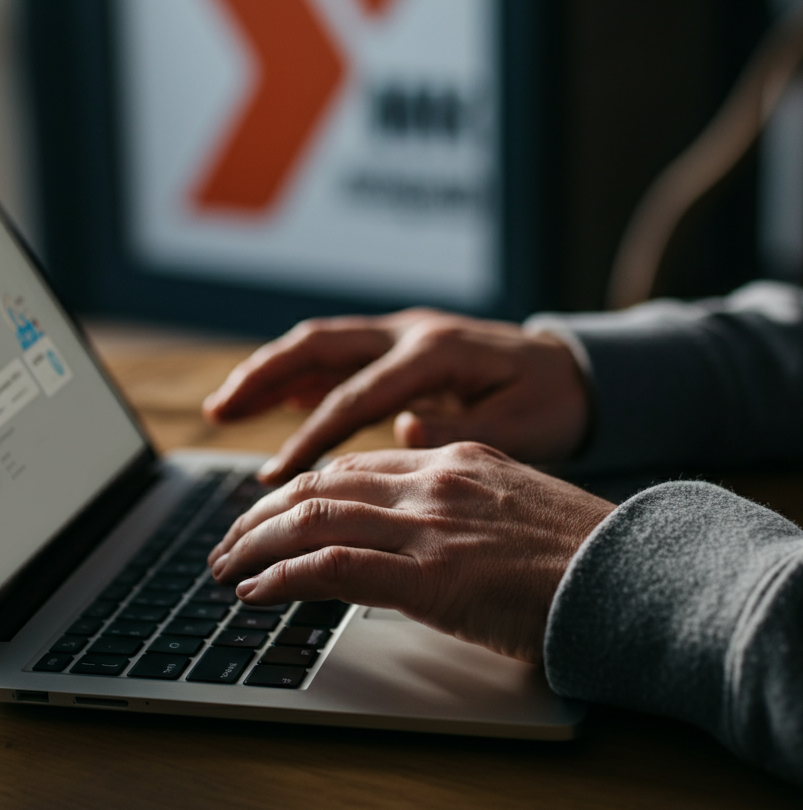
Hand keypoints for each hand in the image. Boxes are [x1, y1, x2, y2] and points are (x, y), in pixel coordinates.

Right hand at [203, 310, 588, 484]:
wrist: (577, 370)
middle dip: (265, 376)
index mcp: (438, 353)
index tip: (276, 477)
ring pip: (326, 343)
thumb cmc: (552, 402)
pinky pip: (345, 354)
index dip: (312, 435)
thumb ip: (462, 431)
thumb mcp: (522, 427)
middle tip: (218, 411)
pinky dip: (307, 374)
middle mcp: (415, 332)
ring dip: (274, 370)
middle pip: (323, 345)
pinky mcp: (407, 346)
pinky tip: (280, 399)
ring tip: (227, 405)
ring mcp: (408, 333)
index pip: (358, 395)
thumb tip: (402, 428)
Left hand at [207, 443, 614, 662]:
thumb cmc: (583, 552)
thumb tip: (416, 530)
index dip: (301, 489)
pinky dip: (284, 577)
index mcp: (458, 458)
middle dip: (261, 513)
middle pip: (322, 483)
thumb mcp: (515, 507)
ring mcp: (432, 524)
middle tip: (229, 541)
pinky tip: (257, 591)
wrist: (634, 573)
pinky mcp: (432, 576)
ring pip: (314, 517)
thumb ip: (462, 504)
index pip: (356, 464)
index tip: (273, 512)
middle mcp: (437, 479)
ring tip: (224, 567)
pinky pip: (333, 567)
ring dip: (256, 543)